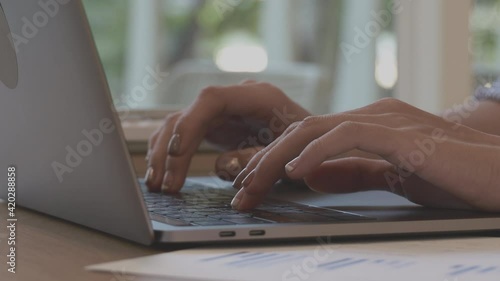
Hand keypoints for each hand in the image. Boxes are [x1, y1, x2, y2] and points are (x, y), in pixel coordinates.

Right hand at [146, 81, 309, 192]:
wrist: (313, 139)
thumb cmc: (307, 143)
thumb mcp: (290, 152)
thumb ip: (259, 157)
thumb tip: (223, 166)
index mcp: (256, 96)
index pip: (210, 99)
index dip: (189, 124)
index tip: (176, 153)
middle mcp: (233, 99)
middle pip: (187, 115)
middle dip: (170, 150)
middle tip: (164, 184)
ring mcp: (221, 112)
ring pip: (179, 125)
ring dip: (163, 155)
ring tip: (156, 186)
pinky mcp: (215, 126)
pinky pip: (184, 136)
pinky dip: (169, 156)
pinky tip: (161, 176)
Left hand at [232, 98, 499, 211]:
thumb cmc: (452, 178)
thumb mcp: (391, 177)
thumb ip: (353, 172)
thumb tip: (311, 177)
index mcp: (367, 125)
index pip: (307, 137)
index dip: (274, 159)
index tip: (251, 184)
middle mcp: (371, 116)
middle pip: (302, 131)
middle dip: (264, 159)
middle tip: (240, 188)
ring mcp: (385, 120)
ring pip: (315, 129)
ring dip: (278, 157)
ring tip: (254, 184)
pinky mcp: (400, 134)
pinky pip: (347, 136)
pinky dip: (316, 152)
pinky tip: (295, 172)